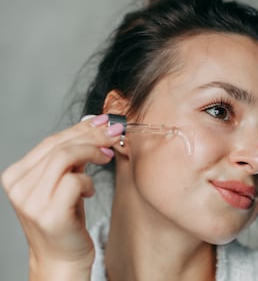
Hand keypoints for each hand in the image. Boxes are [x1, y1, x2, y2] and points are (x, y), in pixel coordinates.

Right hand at [1, 114, 123, 279]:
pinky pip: (75, 181)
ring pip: (65, 157)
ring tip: (108, 157)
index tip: (104, 121)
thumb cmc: (66, 219)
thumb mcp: (64, 182)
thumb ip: (73, 156)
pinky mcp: (49, 214)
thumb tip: (95, 123)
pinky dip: (89, 181)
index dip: (81, 128)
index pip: (52, 140)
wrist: (61, 259)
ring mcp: (31, 200)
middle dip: (93, 135)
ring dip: (93, 152)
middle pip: (60, 145)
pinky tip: (90, 192)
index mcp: (17, 174)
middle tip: (116, 133)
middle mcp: (19, 185)